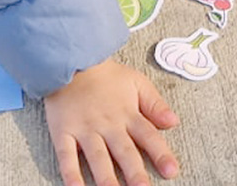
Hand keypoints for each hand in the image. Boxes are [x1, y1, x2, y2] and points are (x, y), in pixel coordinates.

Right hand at [43, 59, 180, 185]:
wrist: (72, 61)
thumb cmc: (107, 76)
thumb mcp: (137, 83)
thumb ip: (155, 105)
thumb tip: (173, 123)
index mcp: (128, 114)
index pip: (148, 136)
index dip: (161, 154)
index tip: (171, 171)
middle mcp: (108, 124)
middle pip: (124, 152)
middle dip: (134, 173)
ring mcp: (85, 129)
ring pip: (97, 158)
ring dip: (106, 179)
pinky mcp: (63, 132)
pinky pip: (66, 156)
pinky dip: (71, 174)